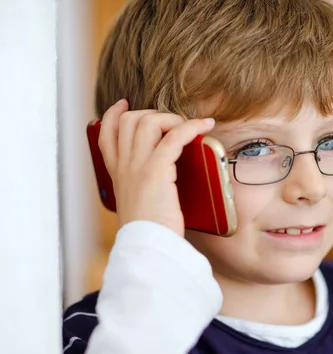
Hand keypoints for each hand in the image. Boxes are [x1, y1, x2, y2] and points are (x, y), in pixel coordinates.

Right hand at [98, 99, 214, 236]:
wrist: (147, 247)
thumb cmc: (150, 232)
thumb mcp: (139, 206)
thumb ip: (143, 188)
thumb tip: (164, 179)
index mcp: (117, 175)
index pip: (105, 135)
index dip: (113, 115)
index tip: (123, 104)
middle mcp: (123, 167)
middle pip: (129, 121)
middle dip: (152, 113)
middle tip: (172, 121)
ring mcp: (137, 167)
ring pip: (148, 122)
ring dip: (172, 118)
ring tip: (189, 125)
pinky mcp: (156, 171)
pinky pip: (173, 137)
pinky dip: (191, 126)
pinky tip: (205, 125)